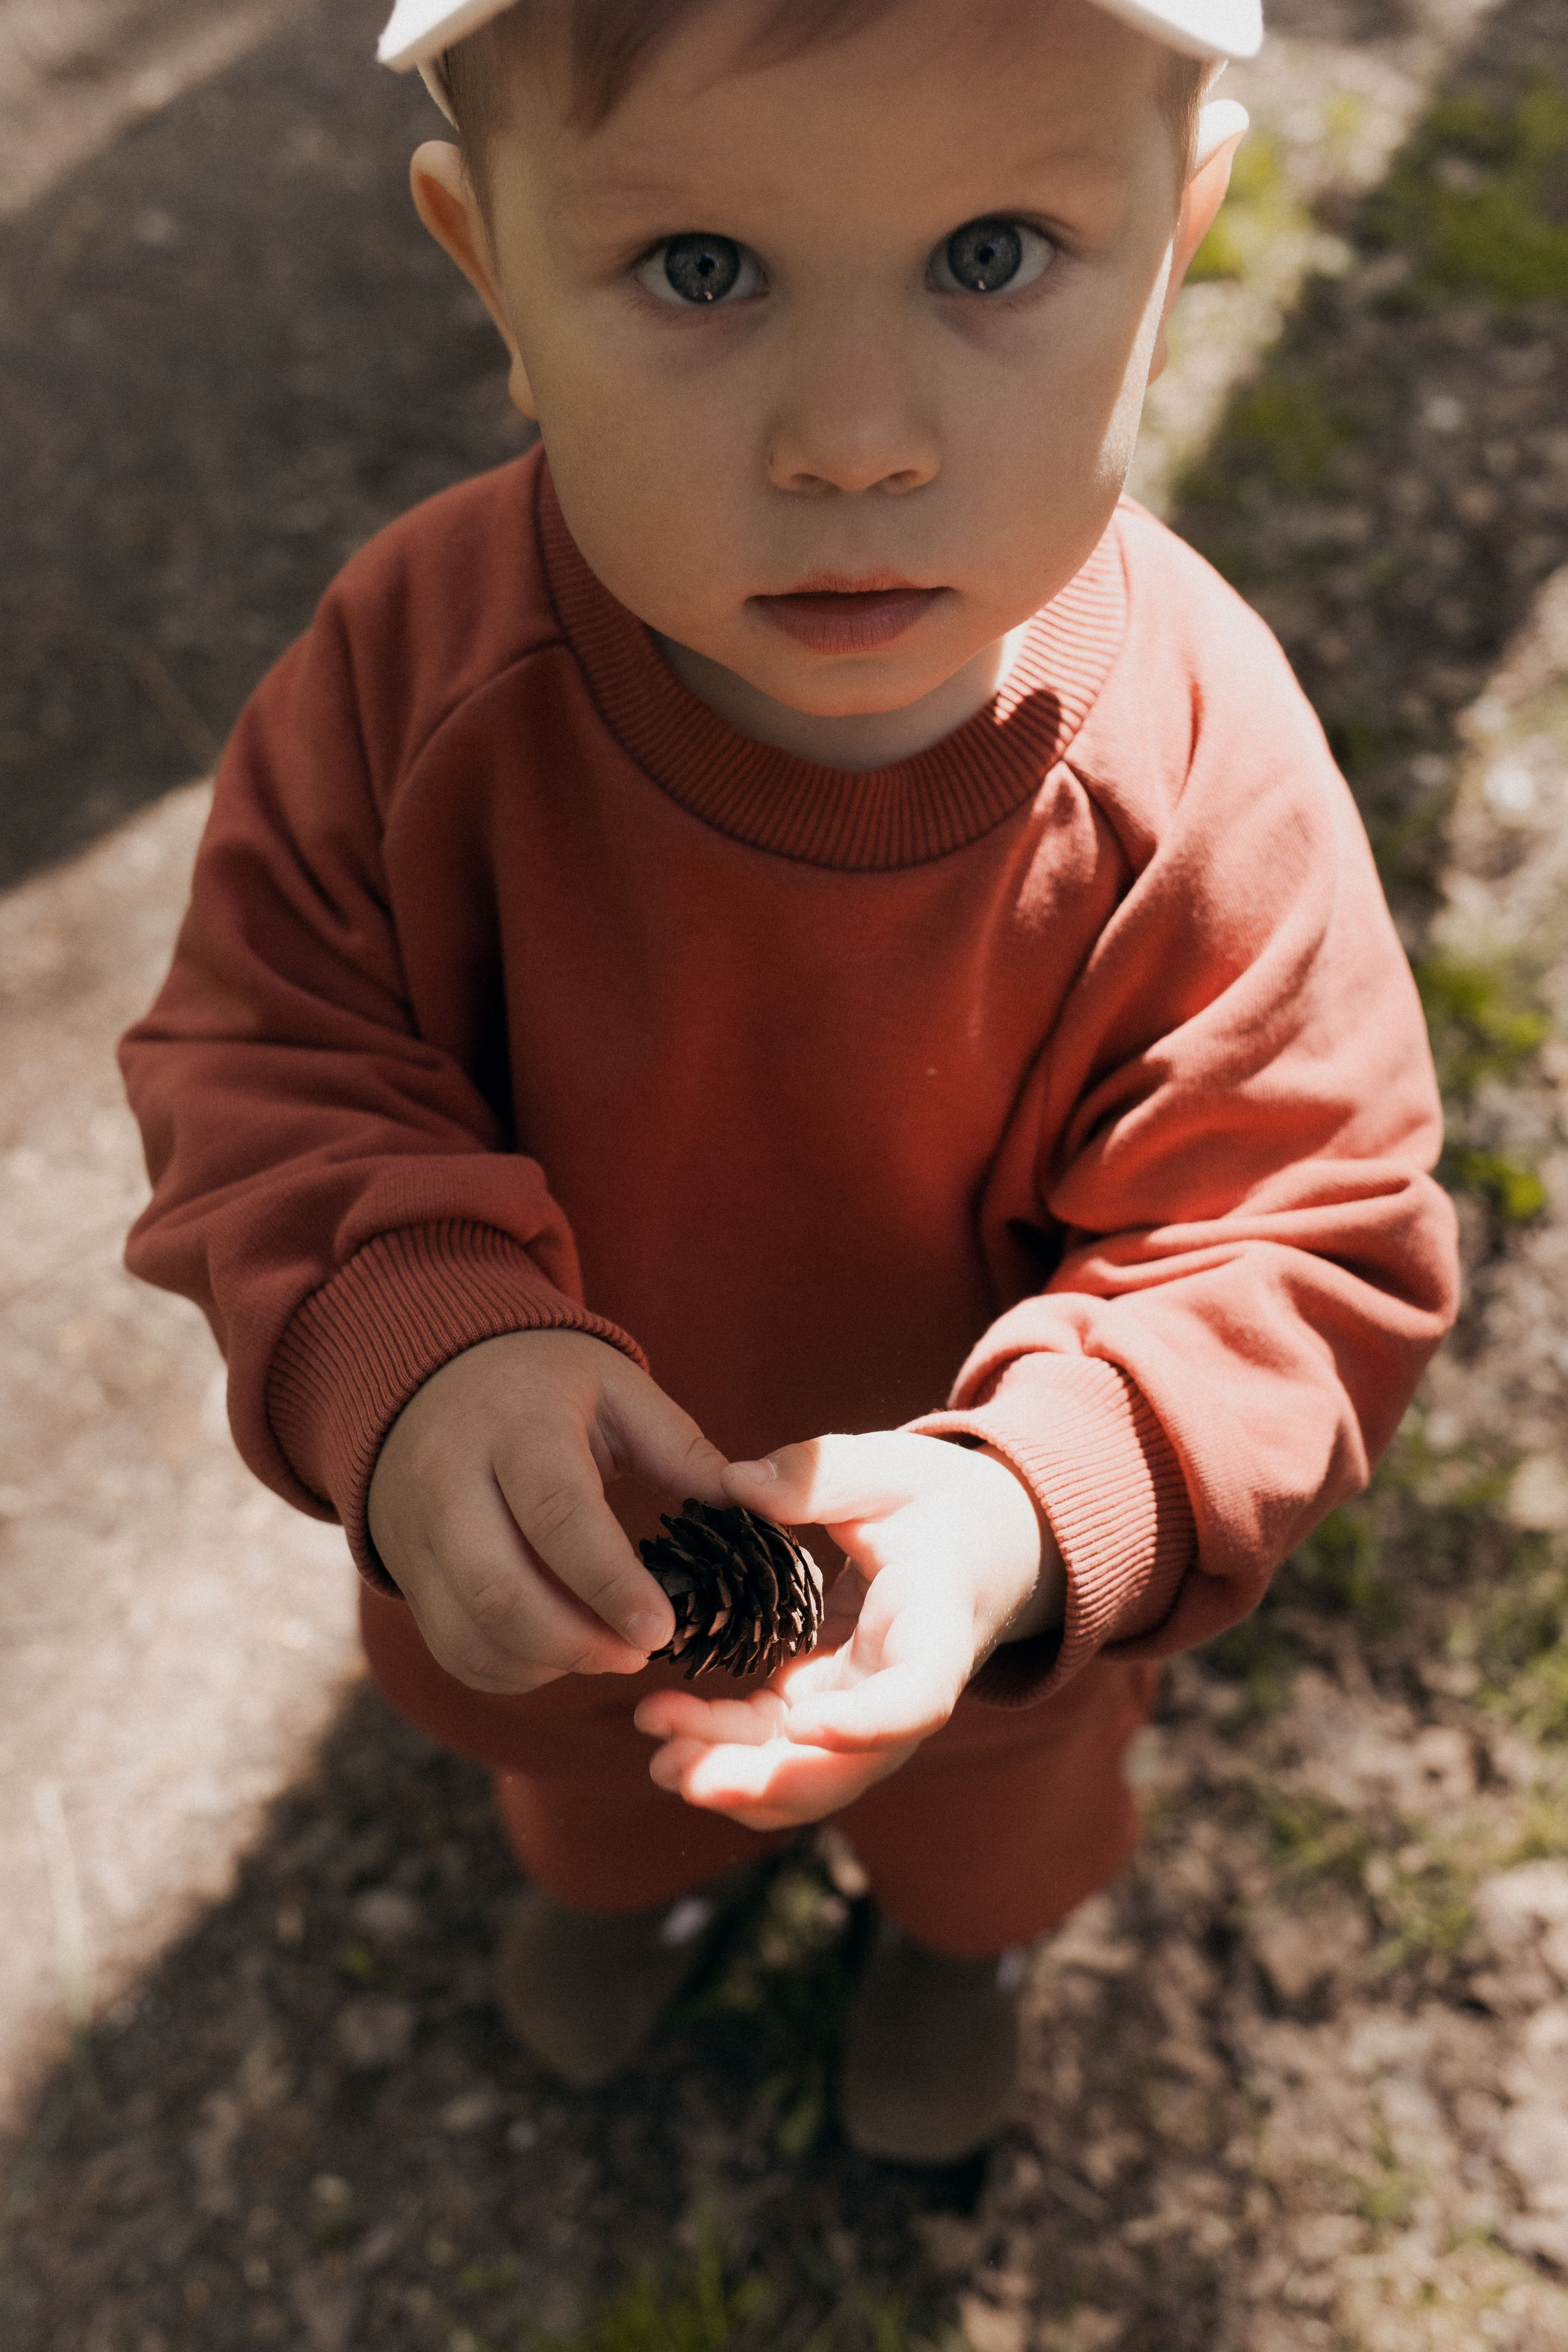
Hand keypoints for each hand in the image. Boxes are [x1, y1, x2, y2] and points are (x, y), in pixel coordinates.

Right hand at [367, 1330, 727, 1695]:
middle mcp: (450, 1481)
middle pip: (497, 1588)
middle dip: (574, 1641)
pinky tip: (561, 1657)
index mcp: (516, 1425)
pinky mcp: (407, 1572)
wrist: (430, 1377)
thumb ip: (680, 1447)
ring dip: (545, 1663)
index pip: (556, 1514)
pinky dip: (508, 1671)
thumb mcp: (616, 1388)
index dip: (609, 1581)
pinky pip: (450, 1647)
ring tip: (608, 1654)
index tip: (662, 1630)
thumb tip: (750, 1505)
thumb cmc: (545, 1386)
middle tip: (639, 1654)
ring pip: (468, 1631)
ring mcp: (418, 1533)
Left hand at [634, 1431, 1064, 1830]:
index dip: (866, 1724)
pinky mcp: (821, 1704)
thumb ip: (822, 1474)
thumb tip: (736, 1482)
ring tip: (658, 1758)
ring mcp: (858, 1708)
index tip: (802, 1724)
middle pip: (845, 1766)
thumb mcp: (892, 1470)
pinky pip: (773, 1747)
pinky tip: (665, 1730)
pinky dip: (721, 1751)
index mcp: (936, 1633)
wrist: (976, 1544)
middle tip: (683, 1770)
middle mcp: (900, 1692)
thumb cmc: (939, 1504)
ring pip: (801, 1772)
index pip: (917, 1698)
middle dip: (765, 1781)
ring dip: (731, 1778)